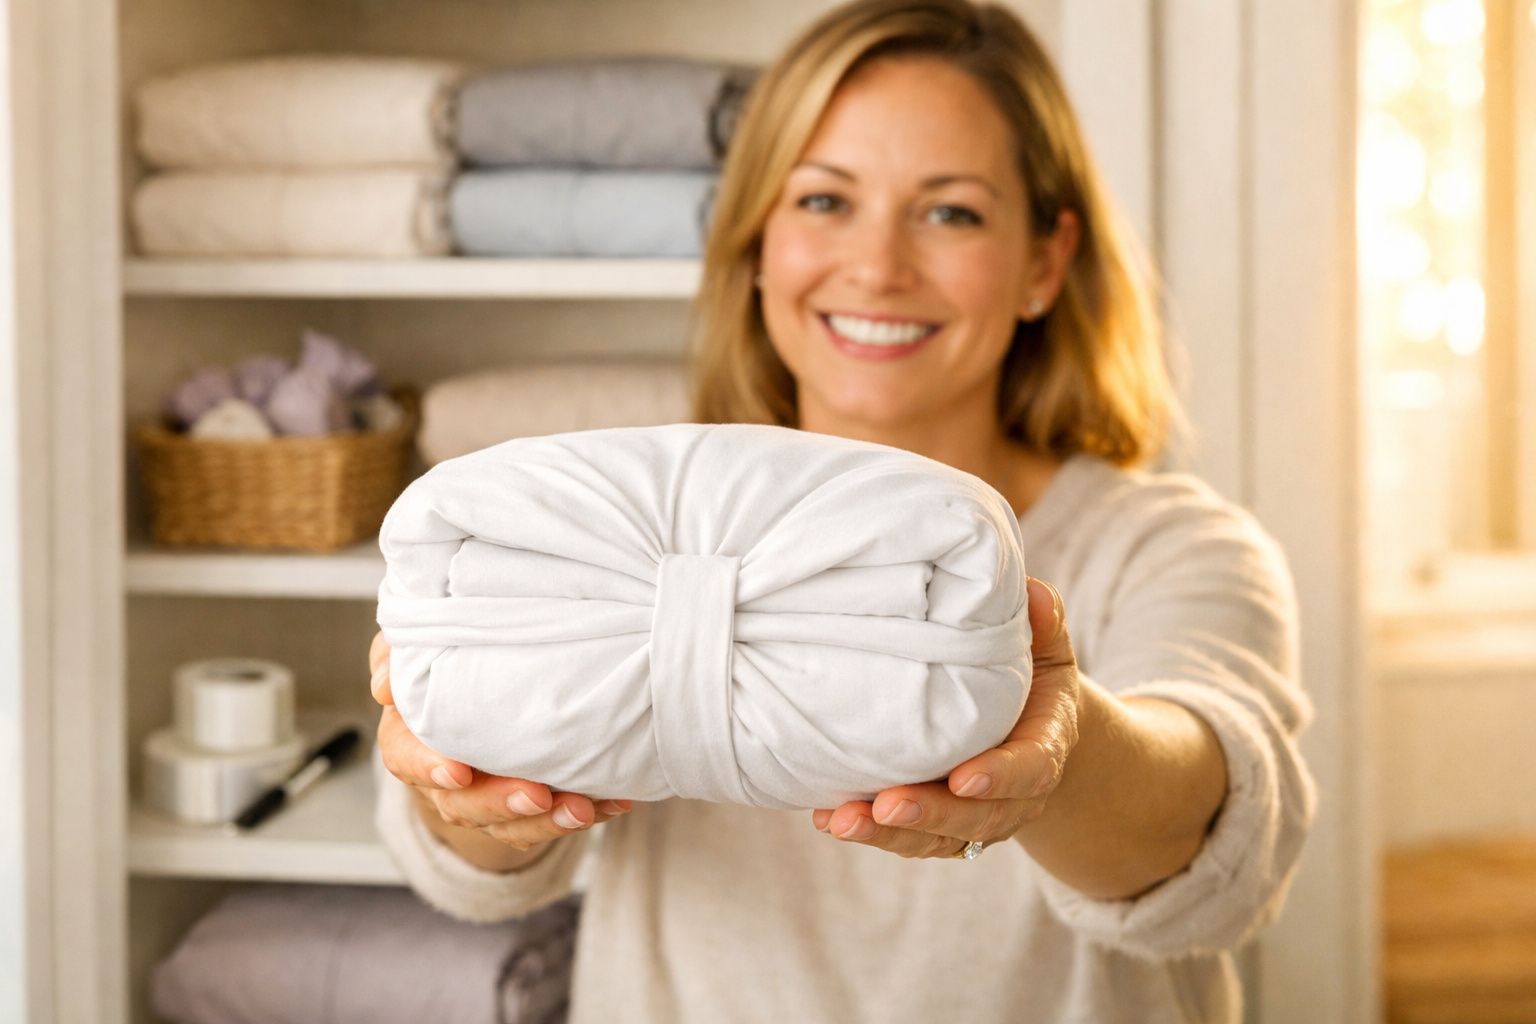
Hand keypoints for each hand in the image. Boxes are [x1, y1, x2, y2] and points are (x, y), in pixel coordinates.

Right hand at [369, 630, 631, 850]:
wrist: (483, 678)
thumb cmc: (446, 657)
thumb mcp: (417, 644)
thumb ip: (399, 655)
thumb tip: (385, 686)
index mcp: (410, 736)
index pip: (405, 759)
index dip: (429, 768)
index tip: (459, 770)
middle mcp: (443, 776)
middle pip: (461, 803)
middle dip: (501, 803)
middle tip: (537, 794)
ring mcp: (485, 797)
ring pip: (508, 824)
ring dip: (547, 821)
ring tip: (584, 808)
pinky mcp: (524, 808)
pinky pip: (550, 821)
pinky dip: (586, 811)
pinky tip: (615, 802)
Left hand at [810, 577, 1080, 858]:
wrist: (1036, 731)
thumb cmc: (1035, 679)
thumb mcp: (1048, 648)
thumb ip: (1045, 623)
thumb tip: (1032, 593)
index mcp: (1044, 747)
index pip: (1029, 770)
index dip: (999, 778)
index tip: (963, 779)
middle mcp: (1014, 795)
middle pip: (976, 817)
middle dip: (930, 813)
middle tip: (887, 805)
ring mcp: (976, 817)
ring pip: (937, 838)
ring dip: (889, 834)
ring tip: (843, 822)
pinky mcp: (942, 827)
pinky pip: (909, 839)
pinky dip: (871, 834)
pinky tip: (828, 821)